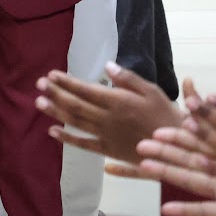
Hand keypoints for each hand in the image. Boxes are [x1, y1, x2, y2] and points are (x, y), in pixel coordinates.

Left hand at [35, 64, 193, 171]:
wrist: (176, 145)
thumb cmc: (165, 114)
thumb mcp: (151, 90)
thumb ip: (128, 79)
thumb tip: (107, 66)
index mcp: (118, 101)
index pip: (86, 90)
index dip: (67, 82)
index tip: (51, 75)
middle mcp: (108, 118)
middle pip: (76, 105)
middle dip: (56, 94)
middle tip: (39, 85)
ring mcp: (107, 135)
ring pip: (76, 123)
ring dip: (56, 112)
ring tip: (39, 103)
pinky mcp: (108, 149)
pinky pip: (85, 144)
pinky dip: (67, 138)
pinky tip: (53, 132)